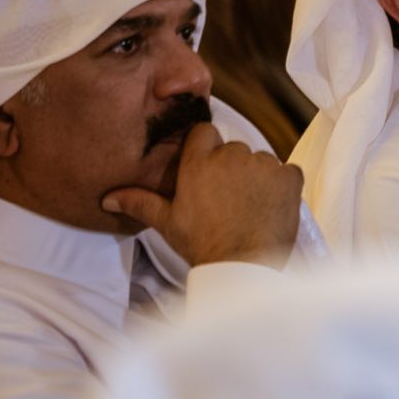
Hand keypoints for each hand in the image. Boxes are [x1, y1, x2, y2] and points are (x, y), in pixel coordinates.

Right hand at [101, 123, 300, 267]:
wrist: (243, 266)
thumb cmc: (202, 244)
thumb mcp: (167, 223)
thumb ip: (139, 203)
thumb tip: (108, 199)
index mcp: (199, 163)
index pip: (204, 132)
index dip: (206, 148)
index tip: (207, 168)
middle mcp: (232, 156)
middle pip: (233, 149)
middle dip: (232, 167)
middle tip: (228, 197)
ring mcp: (264, 165)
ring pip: (261, 160)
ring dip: (258, 176)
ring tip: (250, 206)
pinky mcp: (290, 177)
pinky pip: (288, 172)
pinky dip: (283, 185)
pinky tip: (271, 207)